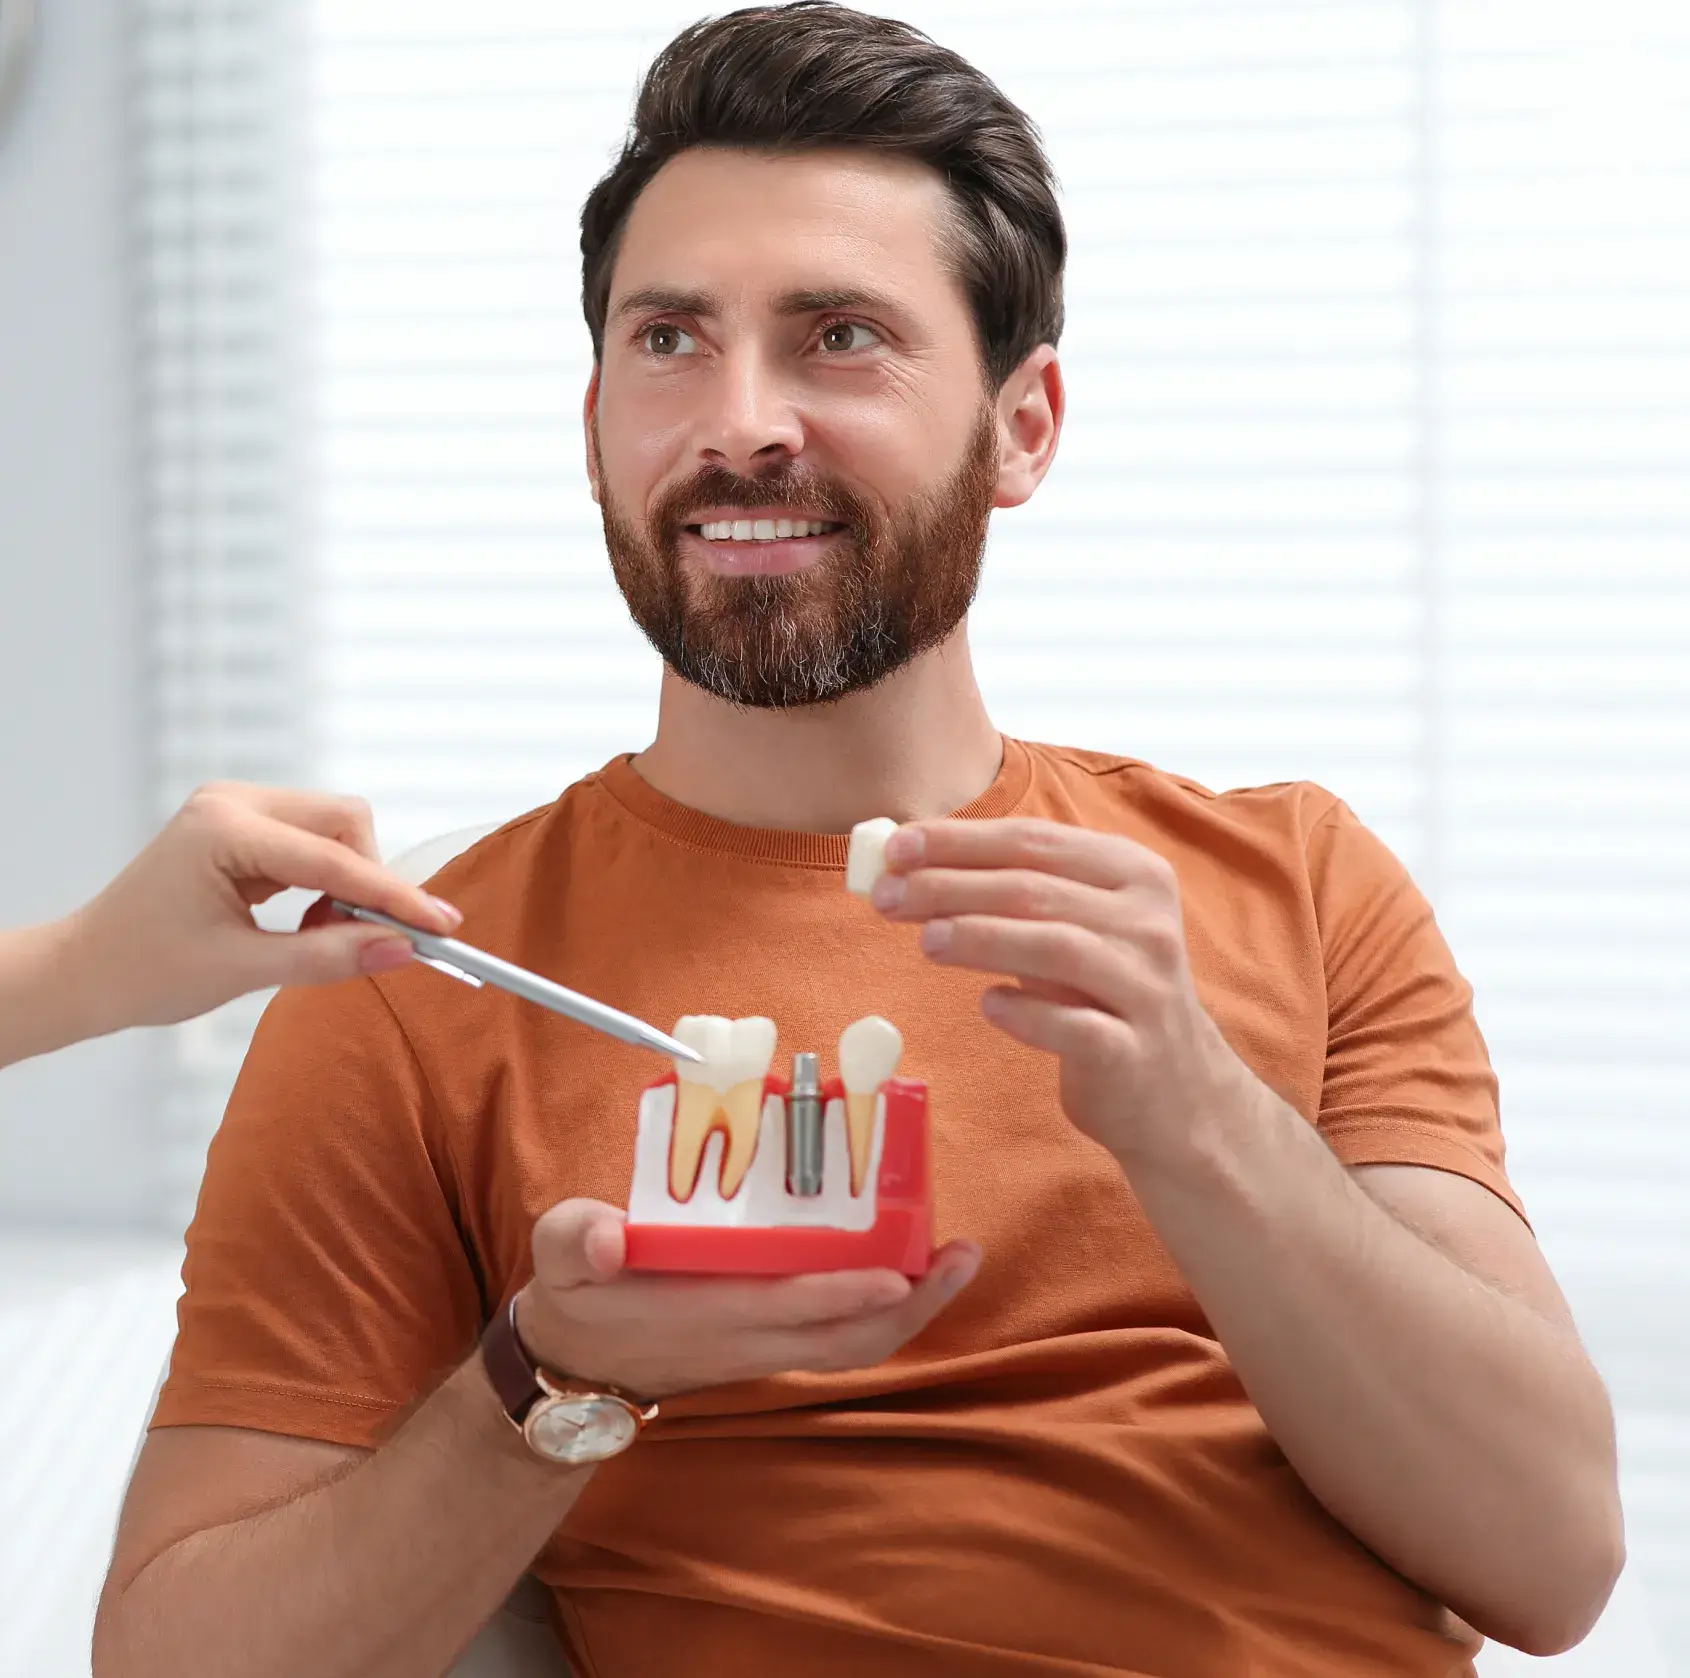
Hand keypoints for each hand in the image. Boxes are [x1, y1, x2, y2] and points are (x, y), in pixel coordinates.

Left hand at [61, 782, 461, 1031]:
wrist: (86, 970)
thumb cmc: (143, 970)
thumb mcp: (242, 971)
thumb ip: (328, 957)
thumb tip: (401, 950)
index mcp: (223, 828)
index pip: (334, 859)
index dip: (395, 896)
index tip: (443, 926)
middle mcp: (232, 802)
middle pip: (345, 822)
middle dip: (372, 879)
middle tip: (378, 938)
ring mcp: (237, 808)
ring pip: (335, 828)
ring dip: (348, 881)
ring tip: (324, 935)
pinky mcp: (244, 824)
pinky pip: (313, 840)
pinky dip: (327, 881)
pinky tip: (308, 921)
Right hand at [515, 1200, 981, 1399]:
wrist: (574, 1363)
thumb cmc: (576, 1293)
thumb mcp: (558, 1255)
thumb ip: (576, 1238)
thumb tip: (605, 1240)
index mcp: (702, 1314)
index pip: (784, 1308)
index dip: (841, 1293)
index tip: (892, 1271)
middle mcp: (745, 1339)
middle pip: (846, 1339)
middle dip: (910, 1306)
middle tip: (962, 1254)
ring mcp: (763, 1348)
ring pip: (854, 1346)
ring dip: (911, 1311)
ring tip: (956, 1259)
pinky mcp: (771, 1344)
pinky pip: (843, 1338)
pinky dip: (884, 1312)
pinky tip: (910, 1270)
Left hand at [871, 817, 1267, 1166]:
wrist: (1175, 1090)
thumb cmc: (1102, 996)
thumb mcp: (1073, 930)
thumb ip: (1012, 895)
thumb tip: (910, 865)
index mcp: (1132, 874)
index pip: (1034, 840)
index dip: (959, 840)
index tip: (895, 847)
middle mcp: (1147, 923)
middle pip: (1035, 888)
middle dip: (951, 885)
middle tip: (886, 895)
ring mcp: (1146, 988)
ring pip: (1057, 946)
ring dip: (981, 937)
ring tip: (924, 940)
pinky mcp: (1134, 1051)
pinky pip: (1073, 1026)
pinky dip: (1026, 1012)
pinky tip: (988, 1005)